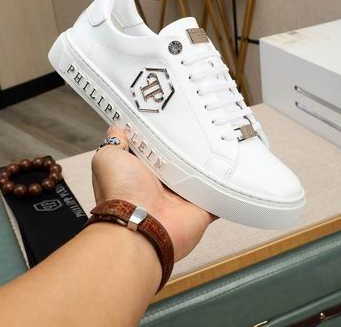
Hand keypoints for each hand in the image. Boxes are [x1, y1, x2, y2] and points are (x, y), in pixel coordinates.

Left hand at [92, 126, 215, 260]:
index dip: (159, 134)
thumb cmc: (121, 192)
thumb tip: (117, 128)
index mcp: (140, 172)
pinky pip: (218, 195)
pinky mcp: (201, 208)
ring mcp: (182, 197)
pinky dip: (225, 186)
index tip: (169, 115)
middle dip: (186, 144)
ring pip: (200, 174)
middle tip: (198, 123)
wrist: (141, 225)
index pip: (153, 148)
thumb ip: (114, 142)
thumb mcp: (108, 158)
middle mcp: (161, 185)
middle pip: (179, 159)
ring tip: (219, 138)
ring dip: (207, 162)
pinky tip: (232, 169)